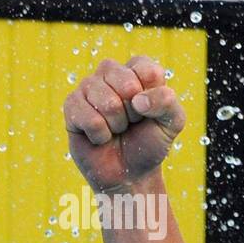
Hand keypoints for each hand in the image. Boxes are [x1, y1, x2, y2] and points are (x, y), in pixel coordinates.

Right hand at [63, 56, 185, 193]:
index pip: (147, 70)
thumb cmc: (150, 142)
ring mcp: (88, 86)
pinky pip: (88, 118)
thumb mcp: (172, 123)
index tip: (150, 112)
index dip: (153, 99)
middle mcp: (111, 72)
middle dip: (135, 113)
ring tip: (117, 129)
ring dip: (118, 125)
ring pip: (107, 102)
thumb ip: (167, 102)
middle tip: (132, 122)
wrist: (128, 173)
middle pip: (126, 84)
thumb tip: (138, 99)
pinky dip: (101, 135)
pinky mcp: (71, 105)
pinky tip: (100, 136)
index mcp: (138, 70)